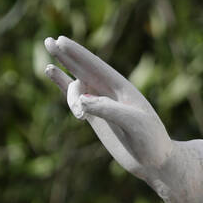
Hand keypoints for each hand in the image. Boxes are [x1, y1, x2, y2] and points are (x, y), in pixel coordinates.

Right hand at [43, 35, 202, 202]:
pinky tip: (51, 71)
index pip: (96, 66)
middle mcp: (110, 91)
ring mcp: (101, 102)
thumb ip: (107, 110)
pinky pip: (74, 97)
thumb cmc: (150, 140)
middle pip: (83, 68)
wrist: (154, 161)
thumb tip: (81, 101)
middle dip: (66, 55)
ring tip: (81, 116)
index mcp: (121, 87)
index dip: (78, 53)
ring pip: (76, 88)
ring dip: (71, 98)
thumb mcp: (134, 124)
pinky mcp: (94, 116)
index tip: (61, 41)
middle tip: (48, 41)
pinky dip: (62, 85)